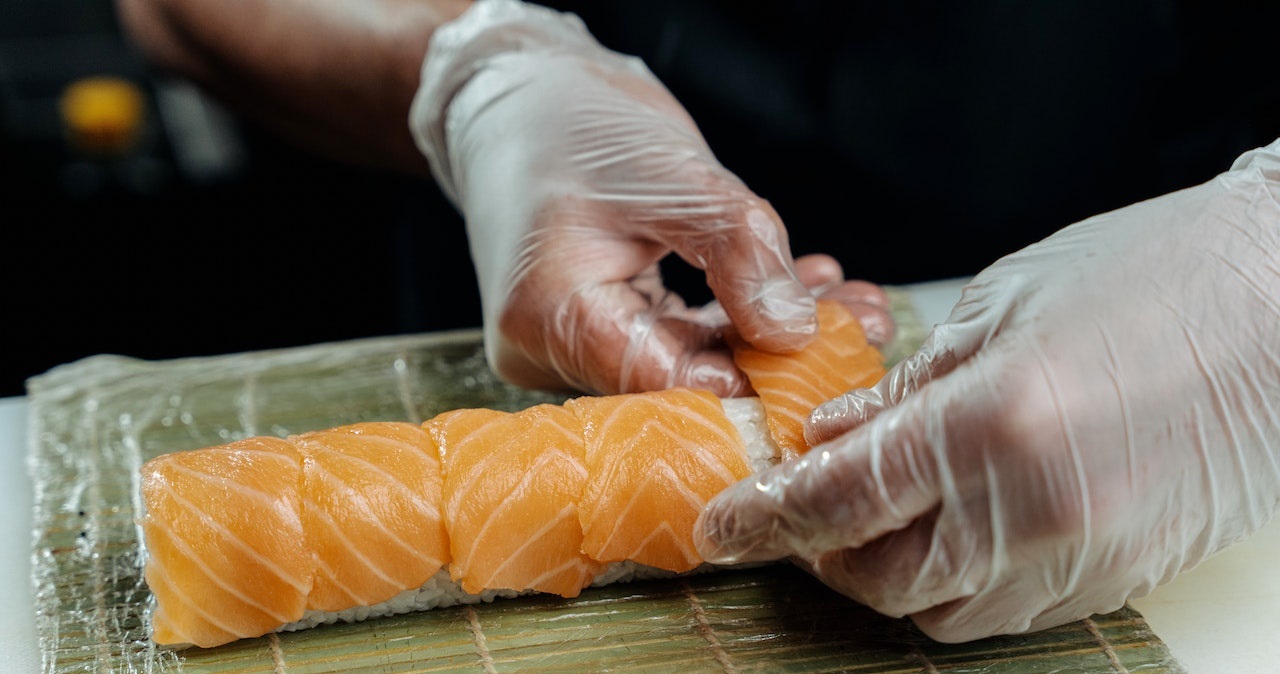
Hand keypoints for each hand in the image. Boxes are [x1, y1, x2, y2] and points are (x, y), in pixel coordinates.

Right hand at [409, 0, 891, 394]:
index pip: (659, 382)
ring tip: (848, 304)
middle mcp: (549, 348)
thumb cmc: (574, 123)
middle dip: (777, 355)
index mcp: (549, 314)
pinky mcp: (596, 330)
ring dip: (766, 333)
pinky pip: (676, 337)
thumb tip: (797, 335)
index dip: (747, 386)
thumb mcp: (674, 175)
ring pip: (686, 360)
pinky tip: (800, 289)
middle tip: (861, 329)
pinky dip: (735, 315)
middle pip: (678, 380)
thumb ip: (740, 255)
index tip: (826, 370)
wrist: (519, 98)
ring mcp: (570, 344)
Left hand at [695, 140, 1279, 640]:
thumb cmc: (1150, 276)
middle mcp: (1032, 513)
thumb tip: (834, 436)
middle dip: (823, 553)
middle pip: (880, 579)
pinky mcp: (1117, 578)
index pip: (839, 501)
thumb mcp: (1001, 307)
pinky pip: (1007, 611)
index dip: (765, 520)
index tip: (722, 526)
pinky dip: (958, 581)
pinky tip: (953, 529)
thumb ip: (906, 388)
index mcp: (990, 426)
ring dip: (889, 573)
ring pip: (941, 612)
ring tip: (877, 516)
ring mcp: (1081, 558)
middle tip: (801, 506)